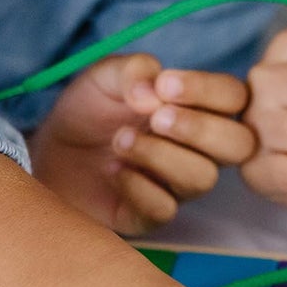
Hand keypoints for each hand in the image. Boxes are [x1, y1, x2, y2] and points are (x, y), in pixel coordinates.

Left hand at [29, 54, 254, 233]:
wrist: (48, 151)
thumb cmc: (88, 110)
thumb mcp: (105, 76)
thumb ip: (133, 71)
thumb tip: (153, 91)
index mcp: (197, 108)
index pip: (233, 98)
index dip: (208, 90)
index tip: (164, 85)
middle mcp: (198, 149)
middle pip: (238, 145)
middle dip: (199, 129)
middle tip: (156, 118)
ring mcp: (177, 185)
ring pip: (203, 178)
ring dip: (160, 155)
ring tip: (120, 141)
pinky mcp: (150, 215)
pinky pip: (165, 209)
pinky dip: (137, 186)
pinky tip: (113, 172)